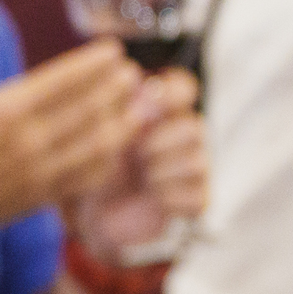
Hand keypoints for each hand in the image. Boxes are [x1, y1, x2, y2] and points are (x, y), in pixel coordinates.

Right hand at [0, 6, 140, 258]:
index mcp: (7, 110)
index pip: (65, 81)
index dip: (94, 65)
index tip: (115, 51)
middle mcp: (29, 142)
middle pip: (90, 111)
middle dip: (117, 91)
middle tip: (136, 75)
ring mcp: (39, 172)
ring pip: (97, 145)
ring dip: (123, 124)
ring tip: (141, 107)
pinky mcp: (41, 196)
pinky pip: (88, 178)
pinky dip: (110, 160)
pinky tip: (120, 147)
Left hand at [74, 68, 207, 257]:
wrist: (94, 214)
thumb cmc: (96, 167)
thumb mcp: (97, 135)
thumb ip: (115, 107)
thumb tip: (134, 79)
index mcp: (162, 112)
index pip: (183, 88)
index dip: (172, 93)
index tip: (149, 105)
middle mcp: (185, 136)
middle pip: (195, 128)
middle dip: (160, 143)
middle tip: (136, 155)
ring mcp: (196, 168)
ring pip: (197, 163)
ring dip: (161, 172)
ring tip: (142, 178)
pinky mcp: (198, 200)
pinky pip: (196, 196)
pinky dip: (168, 199)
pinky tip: (152, 198)